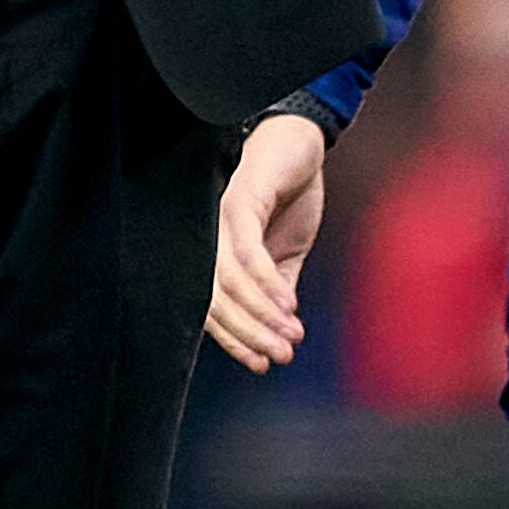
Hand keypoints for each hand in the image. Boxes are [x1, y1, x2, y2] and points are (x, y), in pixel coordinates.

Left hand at [205, 110, 335, 372]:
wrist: (301, 143)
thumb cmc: (288, 194)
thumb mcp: (286, 251)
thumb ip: (278, 286)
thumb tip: (277, 329)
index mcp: (214, 252)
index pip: (212, 306)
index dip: (234, 339)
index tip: (261, 365)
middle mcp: (207, 238)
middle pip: (214, 300)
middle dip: (248, 334)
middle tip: (278, 357)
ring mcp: (218, 219)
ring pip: (230, 282)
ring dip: (261, 315)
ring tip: (289, 338)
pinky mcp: (239, 200)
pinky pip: (248, 252)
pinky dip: (267, 284)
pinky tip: (288, 306)